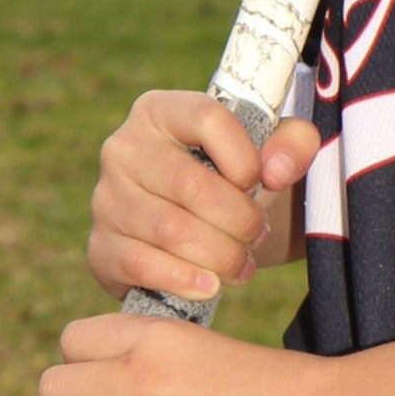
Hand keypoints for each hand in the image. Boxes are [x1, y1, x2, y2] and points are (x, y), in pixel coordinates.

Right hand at [87, 90, 320, 302]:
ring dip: (219, 255)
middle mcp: (123, 148)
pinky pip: (141, 265)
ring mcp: (106, 199)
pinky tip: (210, 285)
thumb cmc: (239, 177)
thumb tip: (276, 171)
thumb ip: (294, 143)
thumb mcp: (275, 149)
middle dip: (239, 220)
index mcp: (161, 110)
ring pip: (170, 231)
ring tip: (242, 264)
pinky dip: (183, 280)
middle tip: (258, 235)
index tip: (262, 182)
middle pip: (191, 185)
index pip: (207, 119)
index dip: (246, 157)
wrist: (203, 225)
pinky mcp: (100, 246)